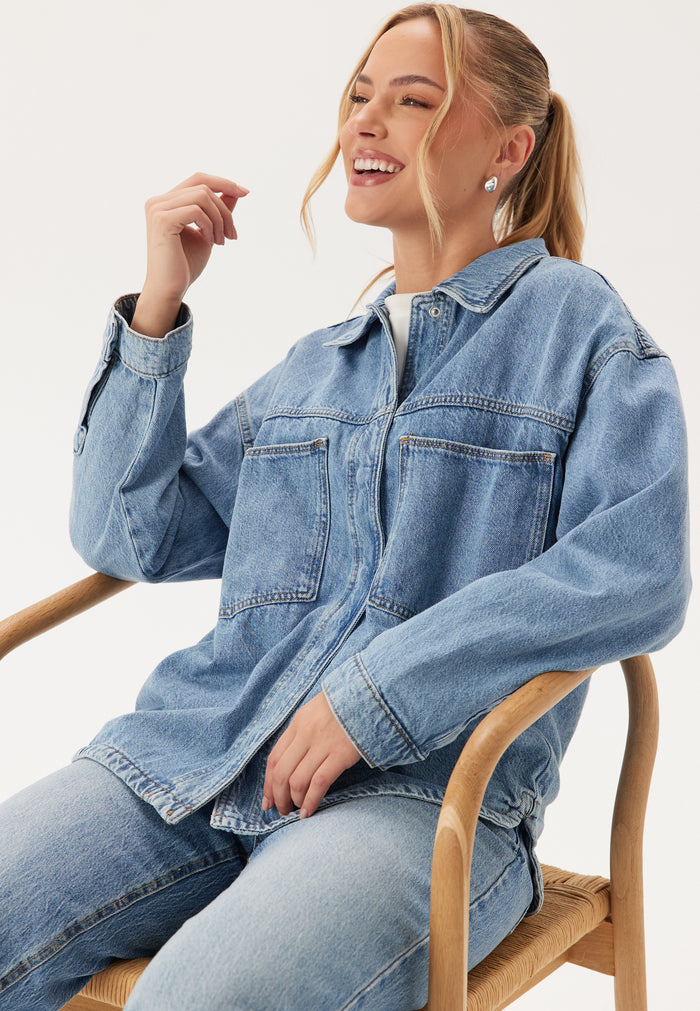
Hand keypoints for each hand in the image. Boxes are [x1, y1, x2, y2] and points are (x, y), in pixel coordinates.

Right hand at [132, 172, 248, 337]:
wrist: (170, 289)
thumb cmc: (186, 265)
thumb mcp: (208, 232)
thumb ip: (218, 211)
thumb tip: (235, 191)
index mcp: (166, 202)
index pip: (198, 179)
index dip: (223, 182)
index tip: (245, 192)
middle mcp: (158, 201)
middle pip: (203, 186)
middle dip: (225, 209)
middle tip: (232, 235)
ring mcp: (157, 209)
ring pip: (203, 196)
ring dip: (220, 219)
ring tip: (221, 241)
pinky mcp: (162, 219)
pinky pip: (197, 211)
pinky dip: (210, 226)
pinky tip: (210, 242)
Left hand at [262, 693, 360, 819]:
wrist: (371, 692)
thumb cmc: (345, 704)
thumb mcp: (317, 711)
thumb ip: (303, 732)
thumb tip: (292, 761)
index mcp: (298, 723)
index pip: (274, 759)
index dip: (268, 784)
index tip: (267, 800)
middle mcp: (305, 734)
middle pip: (281, 773)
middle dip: (278, 797)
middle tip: (282, 810)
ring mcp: (323, 744)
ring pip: (297, 781)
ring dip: (294, 802)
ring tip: (297, 812)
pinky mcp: (341, 753)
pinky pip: (319, 782)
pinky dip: (311, 801)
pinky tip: (309, 812)